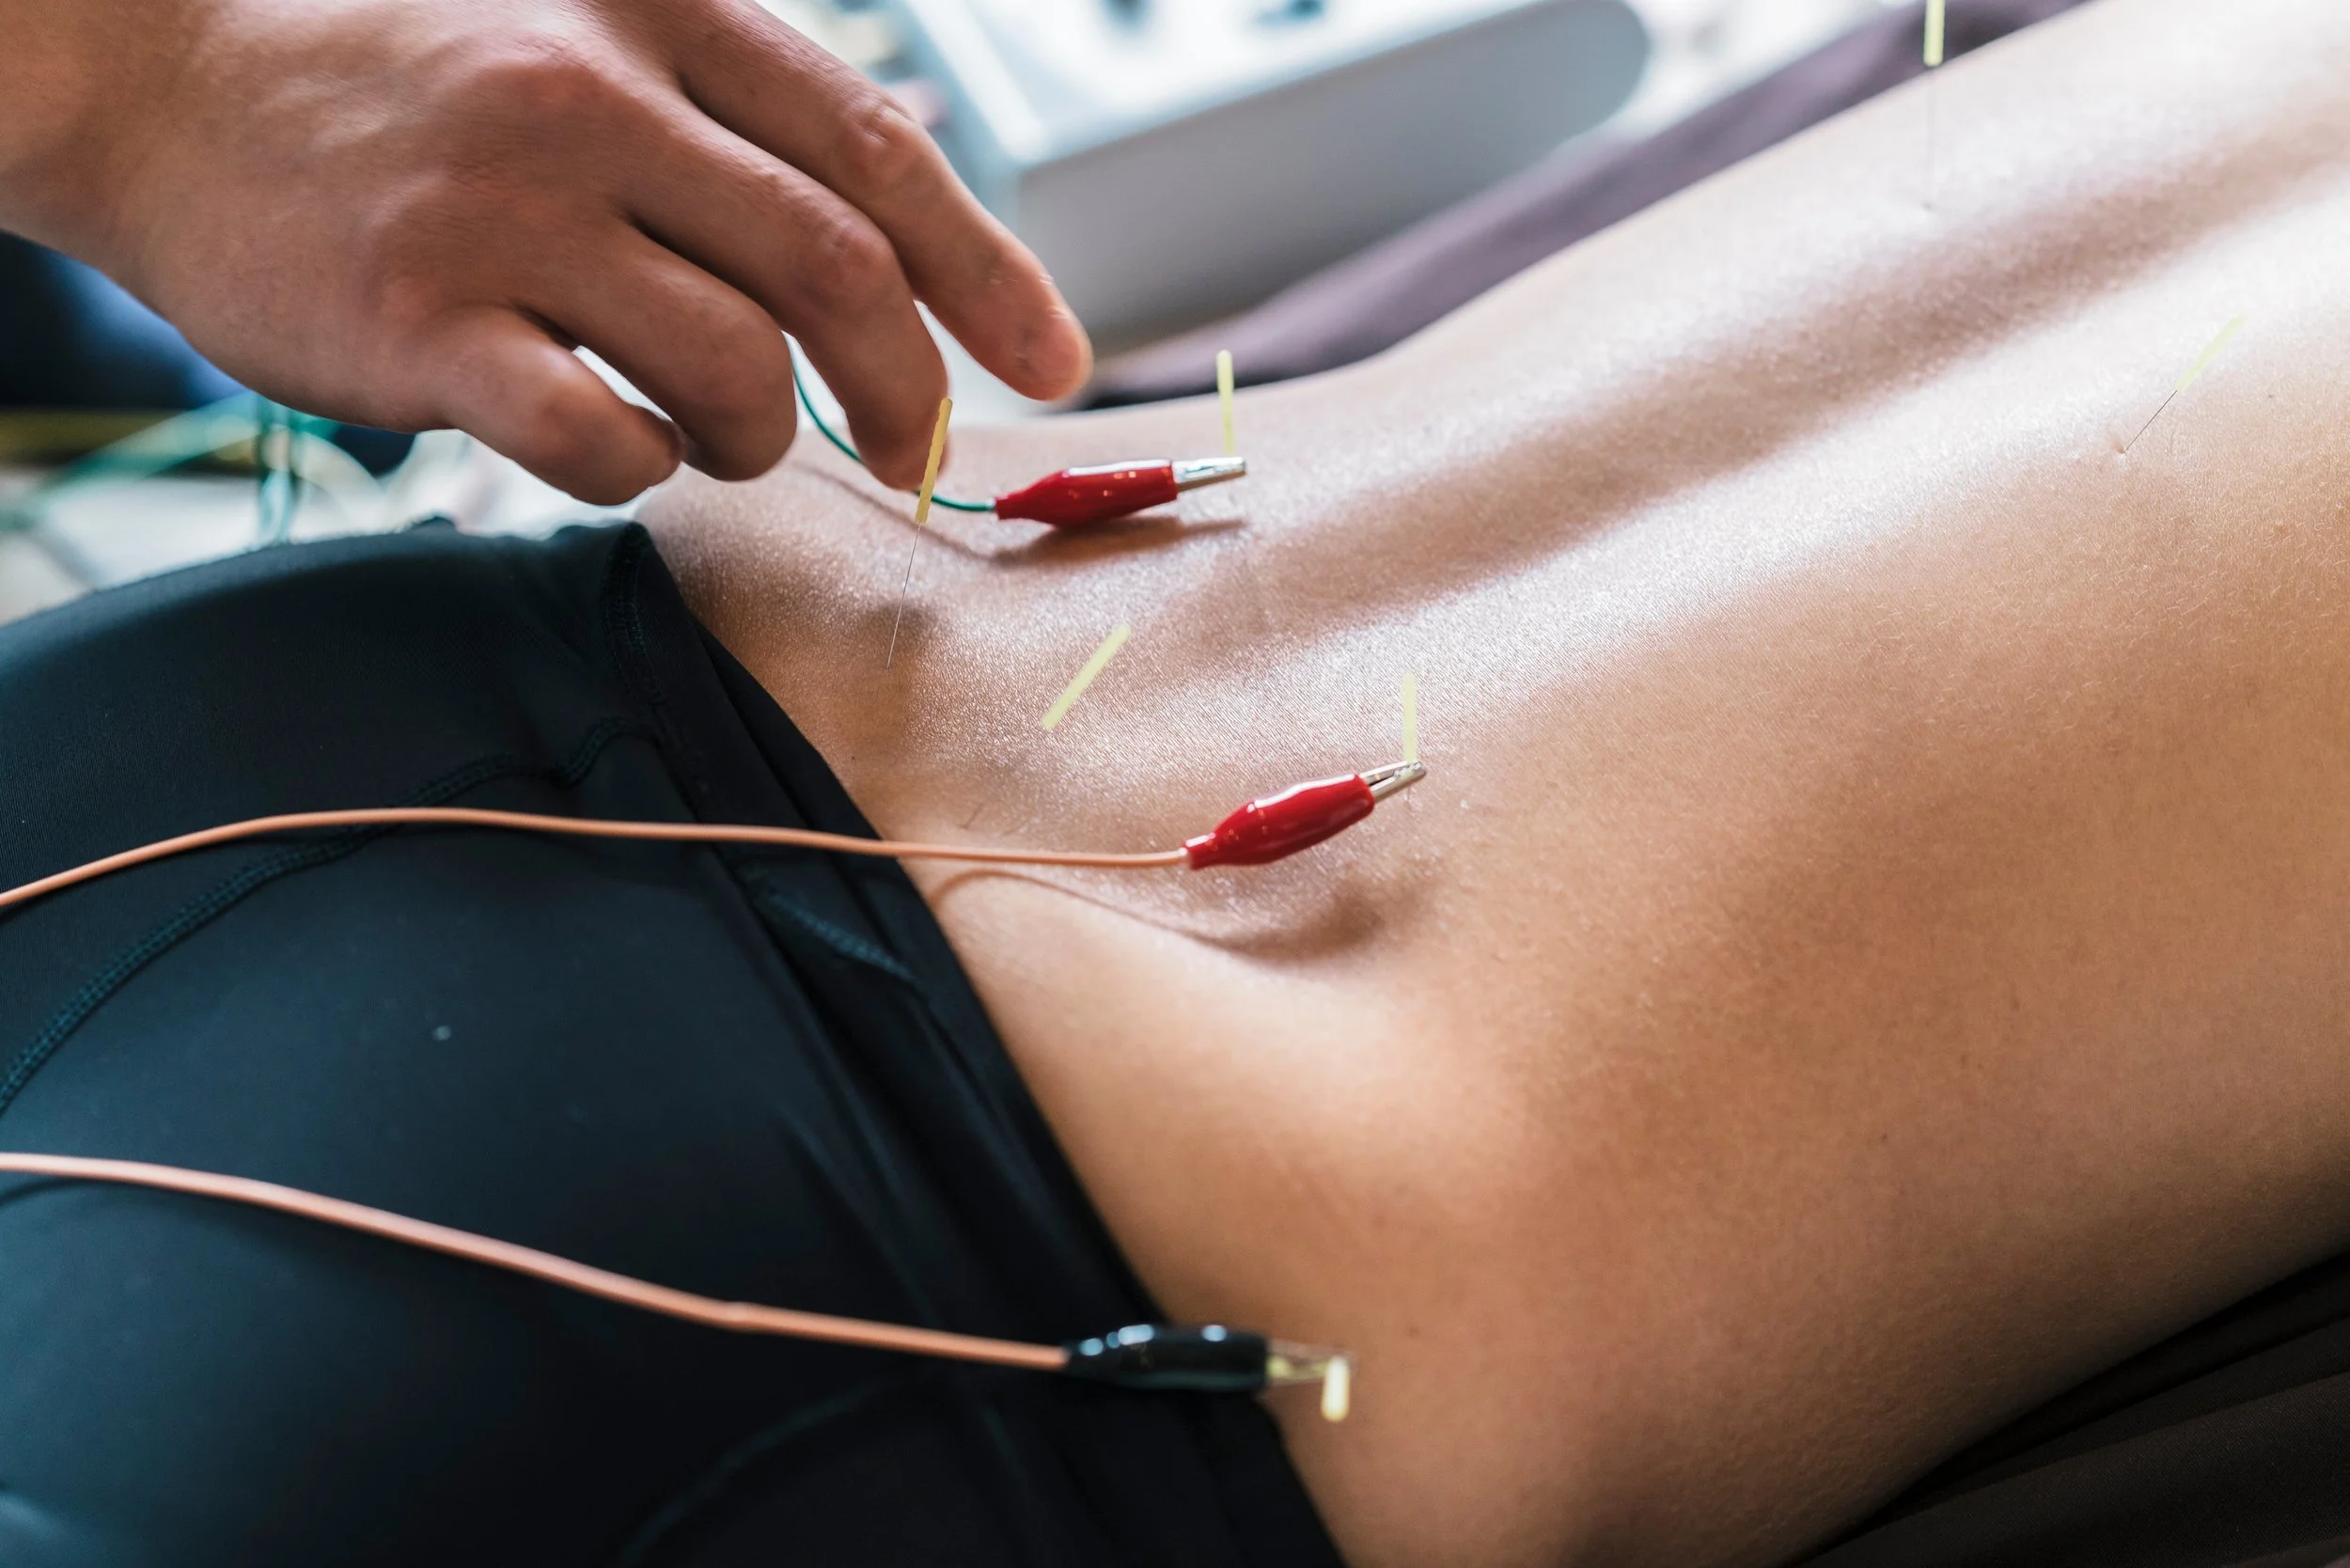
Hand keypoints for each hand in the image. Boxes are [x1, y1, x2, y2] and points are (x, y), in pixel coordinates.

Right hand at [0, 0, 1090, 502]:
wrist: (159, 84)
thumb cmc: (406, 88)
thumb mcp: (581, 34)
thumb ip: (730, 122)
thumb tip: (901, 249)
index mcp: (658, 13)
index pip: (877, 149)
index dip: (988, 272)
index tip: (1055, 363)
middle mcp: (591, 96)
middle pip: (836, 267)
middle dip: (908, 385)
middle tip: (916, 450)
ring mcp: (504, 209)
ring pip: (733, 365)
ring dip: (762, 436)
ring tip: (719, 435)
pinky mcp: (421, 321)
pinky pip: (597, 440)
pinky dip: (640, 470)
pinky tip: (613, 446)